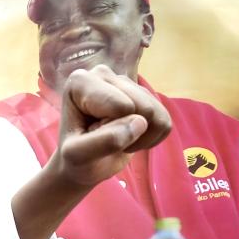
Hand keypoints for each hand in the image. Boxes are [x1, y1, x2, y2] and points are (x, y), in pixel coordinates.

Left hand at [47, 65, 171, 188]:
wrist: (82, 164)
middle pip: (142, 107)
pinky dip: (151, 138)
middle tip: (102, 139)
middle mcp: (103, 74)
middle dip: (127, 132)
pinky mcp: (143, 96)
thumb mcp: (77, 156)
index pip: (120, 106)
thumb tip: (140, 123)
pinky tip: (129, 138)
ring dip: (140, 137)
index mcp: (81, 81)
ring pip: (156, 113)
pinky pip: (164, 121)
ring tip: (115, 139)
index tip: (87, 134)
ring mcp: (125, 83)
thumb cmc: (74, 158)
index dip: (109, 129)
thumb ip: (103, 141)